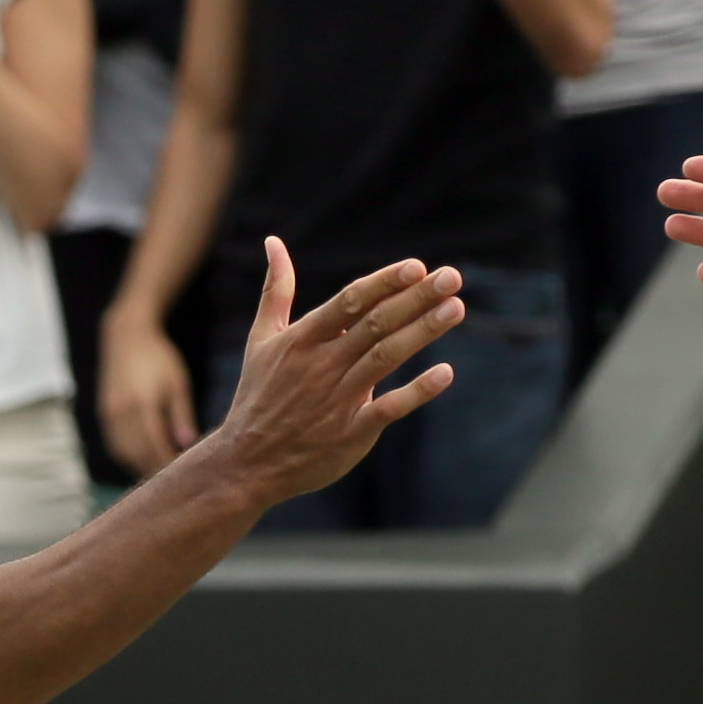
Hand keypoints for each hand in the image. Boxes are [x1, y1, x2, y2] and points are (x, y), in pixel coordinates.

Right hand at [99, 308, 196, 476]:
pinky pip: (116, 445)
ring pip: (124, 454)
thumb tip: (187, 447)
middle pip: (137, 455)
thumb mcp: (177, 384)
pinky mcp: (104, 414)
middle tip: (177, 487)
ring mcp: (109, 414)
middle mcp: (121, 412)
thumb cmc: (160, 358)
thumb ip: (181, 416)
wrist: (125, 337)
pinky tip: (145, 464)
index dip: (168, 465)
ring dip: (141, 468)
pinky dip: (129, 458)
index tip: (185, 479)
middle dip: (155, 472)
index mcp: (143, 404)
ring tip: (161, 479)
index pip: (155, 447)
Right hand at [196, 240, 463, 504]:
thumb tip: (273, 241)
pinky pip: (389, 408)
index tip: (417, 266)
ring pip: (386, 357)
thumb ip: (275, 289)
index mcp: (303, 339)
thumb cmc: (258, 394)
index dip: (384, 282)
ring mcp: (338, 399)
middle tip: (452, 276)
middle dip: (415, 298)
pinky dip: (418, 391)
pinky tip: (445, 372)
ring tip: (455, 308)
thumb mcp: (261, 338)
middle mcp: (323, 364)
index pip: (350, 301)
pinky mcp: (351, 433)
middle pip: (376, 324)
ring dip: (422, 332)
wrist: (247, 462)